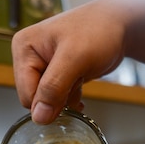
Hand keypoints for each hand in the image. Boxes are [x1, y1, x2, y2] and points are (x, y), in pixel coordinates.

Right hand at [11, 0, 126, 123]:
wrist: (120, 26)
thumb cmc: (98, 31)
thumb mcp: (75, 58)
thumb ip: (53, 87)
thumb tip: (38, 117)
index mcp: (24, 48)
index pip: (26, 95)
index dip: (48, 101)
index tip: (68, 88)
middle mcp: (29, 58)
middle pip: (36, 100)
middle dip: (58, 98)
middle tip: (75, 78)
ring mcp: (42, 67)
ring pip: (48, 102)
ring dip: (67, 97)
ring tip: (79, 76)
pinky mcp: (55, 75)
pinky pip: (56, 99)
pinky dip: (70, 98)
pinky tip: (80, 86)